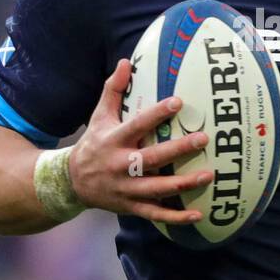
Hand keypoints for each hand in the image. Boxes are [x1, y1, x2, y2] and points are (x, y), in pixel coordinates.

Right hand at [66, 58, 212, 223]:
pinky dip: (176, 217)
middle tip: (203, 139)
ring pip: (157, 188)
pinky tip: (198, 214)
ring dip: (183, 184)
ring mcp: (126, 189)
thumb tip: (126, 62)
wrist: (71, 182)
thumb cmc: (94, 143)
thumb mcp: (99, 116)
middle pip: (152, 158)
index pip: (137, 125)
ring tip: (208, 175)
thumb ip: (113, 90)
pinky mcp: (131, 207)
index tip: (178, 102)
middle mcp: (120, 165)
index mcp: (114, 140)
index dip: (156, 114)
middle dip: (177, 150)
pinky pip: (155, 214)